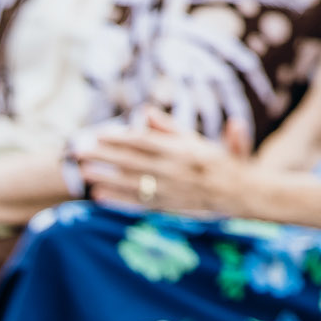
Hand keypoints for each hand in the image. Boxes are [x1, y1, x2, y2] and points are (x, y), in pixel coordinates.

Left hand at [77, 112, 252, 216]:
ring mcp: (171, 190)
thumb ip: (171, 127)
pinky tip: (100, 195)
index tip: (97, 133)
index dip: (119, 137)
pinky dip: (118, 200)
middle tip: (78, 150)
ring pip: (132, 182)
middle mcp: (174, 169)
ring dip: (106, 177)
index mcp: (182, 148)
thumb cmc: (220, 162)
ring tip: (83, 172)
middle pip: (132, 160)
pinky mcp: (169, 208)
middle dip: (103, 155)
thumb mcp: (198, 140)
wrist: (242, 193)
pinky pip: (139, 203)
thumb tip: (145, 112)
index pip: (144, 141)